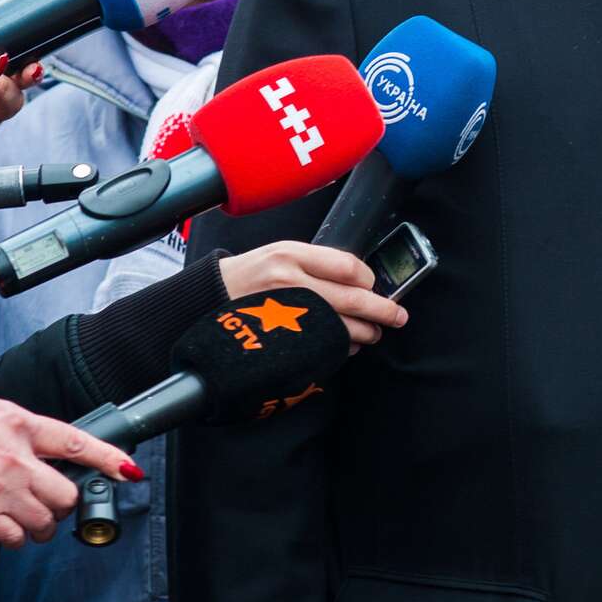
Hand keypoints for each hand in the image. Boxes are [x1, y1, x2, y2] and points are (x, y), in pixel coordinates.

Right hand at [0, 388, 140, 548]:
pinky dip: (17, 539)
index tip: (129, 469)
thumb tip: (16, 453)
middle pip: (65, 492)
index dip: (108, 457)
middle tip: (51, 507)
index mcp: (18, 422)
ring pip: (45, 519)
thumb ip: (5, 433)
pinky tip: (8, 533)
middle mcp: (17, 455)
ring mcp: (1, 485)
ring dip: (42, 527)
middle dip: (63, 505)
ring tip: (31, 526)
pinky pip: (16, 536)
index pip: (76, 440)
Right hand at [219, 241, 407, 349]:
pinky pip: (323, 347)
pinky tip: (347, 345)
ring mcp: (285, 315)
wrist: (205, 304)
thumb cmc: (247, 277)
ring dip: (366, 333)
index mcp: (290, 255)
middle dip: (382, 311)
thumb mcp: (277, 253)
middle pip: (353, 299)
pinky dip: (342, 348)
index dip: (369, 280)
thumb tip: (360, 278)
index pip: (349, 267)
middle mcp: (290, 283)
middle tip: (397, 316)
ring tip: (372, 333)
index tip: (374, 285)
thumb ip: (315, 261)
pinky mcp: (282, 342)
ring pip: (343, 327)